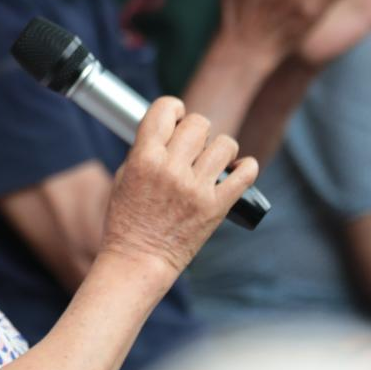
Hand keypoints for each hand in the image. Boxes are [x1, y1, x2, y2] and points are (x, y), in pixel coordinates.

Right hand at [101, 97, 257, 277]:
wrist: (138, 261)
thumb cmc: (127, 221)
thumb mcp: (124, 177)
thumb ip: (145, 149)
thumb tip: (170, 128)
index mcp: (144, 159)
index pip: (165, 109)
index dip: (173, 108)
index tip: (177, 116)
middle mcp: (171, 170)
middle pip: (198, 123)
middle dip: (196, 130)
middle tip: (192, 146)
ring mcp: (196, 189)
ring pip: (225, 143)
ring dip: (220, 149)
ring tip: (212, 162)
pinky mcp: (217, 207)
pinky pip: (246, 173)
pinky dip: (246, 167)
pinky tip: (238, 169)